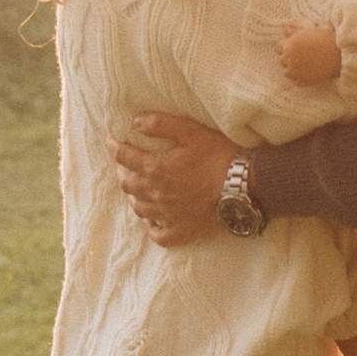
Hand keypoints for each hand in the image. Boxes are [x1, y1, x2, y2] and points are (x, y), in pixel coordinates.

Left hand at [112, 111, 237, 244]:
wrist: (245, 187)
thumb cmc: (220, 155)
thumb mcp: (190, 130)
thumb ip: (159, 124)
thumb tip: (134, 122)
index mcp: (155, 168)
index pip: (123, 157)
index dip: (114, 146)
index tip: (111, 140)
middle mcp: (156, 194)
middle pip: (127, 183)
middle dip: (122, 170)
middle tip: (124, 162)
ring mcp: (168, 215)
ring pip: (138, 208)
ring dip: (134, 195)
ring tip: (136, 187)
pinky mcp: (182, 230)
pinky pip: (158, 234)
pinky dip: (151, 226)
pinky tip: (152, 219)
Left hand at [277, 21, 342, 85]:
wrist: (339, 54)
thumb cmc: (325, 40)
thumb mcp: (308, 32)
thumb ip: (295, 32)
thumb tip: (286, 29)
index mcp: (289, 45)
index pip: (278, 48)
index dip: (285, 48)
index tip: (292, 49)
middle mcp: (289, 58)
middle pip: (282, 60)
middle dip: (289, 59)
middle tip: (301, 57)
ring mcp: (295, 71)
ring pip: (287, 73)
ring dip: (293, 70)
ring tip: (304, 67)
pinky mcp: (303, 81)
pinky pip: (296, 82)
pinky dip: (301, 78)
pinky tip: (308, 73)